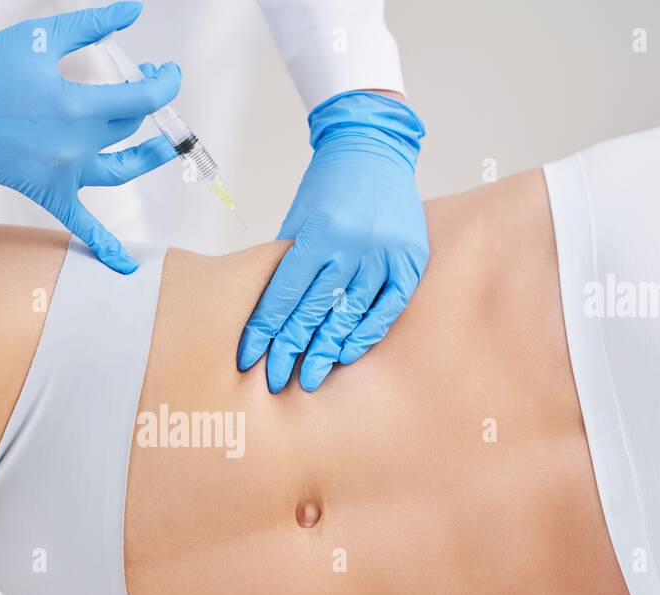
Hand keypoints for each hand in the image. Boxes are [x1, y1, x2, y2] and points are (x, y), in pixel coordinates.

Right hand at [0, 1, 180, 273]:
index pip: (143, 100)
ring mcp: (61, 174)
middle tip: (146, 83)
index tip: (167, 70)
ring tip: (168, 145)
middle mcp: (74, 145)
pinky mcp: (45, 192)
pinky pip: (81, 225)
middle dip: (145, 102)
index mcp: (76, 106)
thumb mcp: (40, 37)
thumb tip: (134, 9)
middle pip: (129, 128)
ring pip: (121, 171)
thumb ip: (93, 24)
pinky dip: (105, 247)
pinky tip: (128, 268)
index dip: (165, 83)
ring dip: (150, 157)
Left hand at [237, 91, 427, 390]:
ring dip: (326, 351)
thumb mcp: (298, 222)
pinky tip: (345, 355)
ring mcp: (384, 253)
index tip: (249, 360)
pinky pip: (386, 309)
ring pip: (350, 315)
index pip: (284, 296)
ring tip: (308, 378)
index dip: (264, 332)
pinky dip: (365, 335)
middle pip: (314, 312)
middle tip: (276, 381)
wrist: (372, 149)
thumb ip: (289, 266)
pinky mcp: (410, 260)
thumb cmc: (326, 188)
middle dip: (291, 351)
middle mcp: (352, 245)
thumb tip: (270, 321)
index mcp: (317, 233)